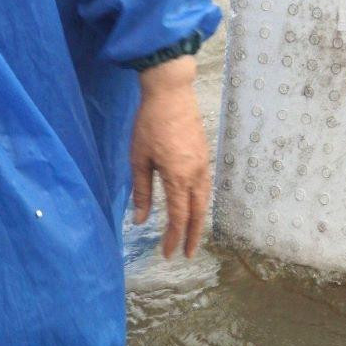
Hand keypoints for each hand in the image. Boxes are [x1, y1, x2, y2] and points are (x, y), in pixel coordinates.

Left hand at [130, 56, 210, 258]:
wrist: (171, 91)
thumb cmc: (149, 124)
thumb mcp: (139, 158)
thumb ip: (142, 191)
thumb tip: (141, 219)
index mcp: (178, 177)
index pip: (179, 217)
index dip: (174, 238)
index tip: (168, 254)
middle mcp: (195, 173)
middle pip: (199, 212)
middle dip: (194, 235)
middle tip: (189, 254)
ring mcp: (203, 162)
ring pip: (205, 199)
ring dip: (200, 219)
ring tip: (194, 234)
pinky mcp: (204, 153)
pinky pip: (206, 185)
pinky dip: (202, 202)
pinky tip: (195, 204)